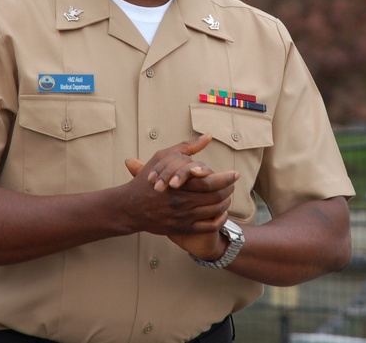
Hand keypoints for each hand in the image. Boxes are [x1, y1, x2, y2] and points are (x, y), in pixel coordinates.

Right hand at [122, 135, 238, 237]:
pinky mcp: (183, 228)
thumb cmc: (147, 180)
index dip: (227, 178)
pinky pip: (209, 226)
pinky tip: (221, 211)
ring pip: (215, 211)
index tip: (235, 174)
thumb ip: (187, 147)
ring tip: (228, 195)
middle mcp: (183, 202)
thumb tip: (208, 136)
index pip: (212, 182)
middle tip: (232, 184)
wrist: (130, 207)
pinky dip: (220, 219)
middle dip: (229, 189)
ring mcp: (183, 217)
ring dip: (226, 203)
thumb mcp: (163, 158)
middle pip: (217, 197)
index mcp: (179, 185)